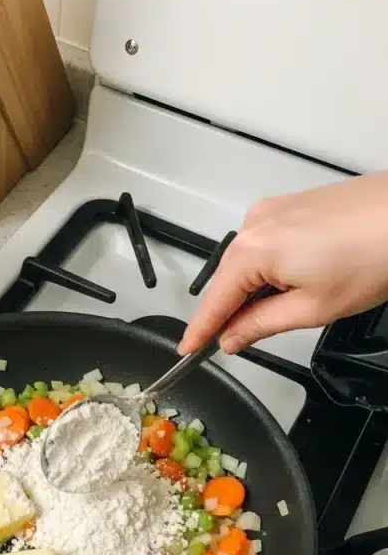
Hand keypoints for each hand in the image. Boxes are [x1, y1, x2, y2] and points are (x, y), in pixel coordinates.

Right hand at [179, 172, 387, 354]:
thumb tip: (232, 337)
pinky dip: (268, 269)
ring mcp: (276, 209)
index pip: (215, 301)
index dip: (200, 330)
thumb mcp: (312, 308)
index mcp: (253, 250)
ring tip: (274, 314)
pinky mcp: (295, 204)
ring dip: (253, 290)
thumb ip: (260, 325)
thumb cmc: (375, 254)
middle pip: (228, 279)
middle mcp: (256, 222)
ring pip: (248, 261)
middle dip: (228, 311)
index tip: (186, 350)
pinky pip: (266, 244)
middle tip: (230, 344)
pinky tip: (288, 285)